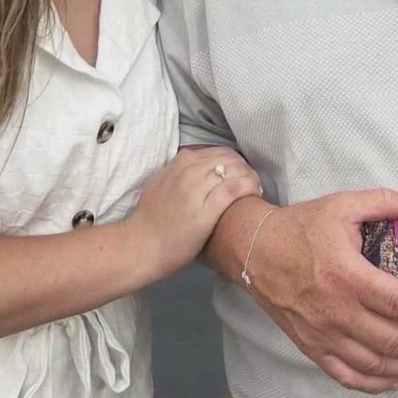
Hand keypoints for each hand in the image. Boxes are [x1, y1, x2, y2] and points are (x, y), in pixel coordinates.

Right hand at [122, 146, 259, 276]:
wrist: (141, 246)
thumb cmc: (151, 219)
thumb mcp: (160, 183)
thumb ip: (178, 171)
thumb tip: (198, 165)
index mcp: (179, 162)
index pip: (217, 151)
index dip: (234, 160)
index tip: (240, 171)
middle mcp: (188, 171)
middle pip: (228, 159)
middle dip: (245, 167)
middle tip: (253, 180)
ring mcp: (196, 190)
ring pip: (234, 171)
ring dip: (250, 176)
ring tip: (257, 188)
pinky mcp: (204, 211)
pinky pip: (234, 190)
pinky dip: (248, 187)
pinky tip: (255, 193)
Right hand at [242, 189, 397, 393]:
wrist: (254, 250)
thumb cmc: (299, 227)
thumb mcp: (341, 205)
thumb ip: (383, 202)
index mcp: (347, 275)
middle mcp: (336, 311)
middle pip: (391, 339)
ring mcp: (322, 333)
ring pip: (373, 363)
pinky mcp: (311, 346)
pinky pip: (345, 374)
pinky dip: (372, 383)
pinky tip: (393, 380)